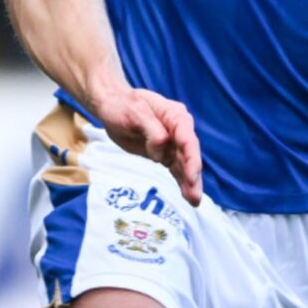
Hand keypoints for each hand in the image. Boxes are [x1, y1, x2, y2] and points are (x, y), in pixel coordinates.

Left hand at [94, 88, 202, 204]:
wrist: (112, 106)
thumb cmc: (122, 105)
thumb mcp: (134, 112)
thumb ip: (151, 130)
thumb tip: (162, 150)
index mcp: (174, 115)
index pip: (187, 138)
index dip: (192, 157)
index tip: (192, 175)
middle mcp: (178, 129)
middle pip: (189, 154)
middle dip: (193, 175)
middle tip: (195, 195)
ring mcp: (173, 142)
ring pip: (184, 164)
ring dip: (190, 183)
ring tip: (195, 201)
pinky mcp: (165, 153)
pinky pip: (176, 169)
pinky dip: (181, 182)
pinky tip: (188, 197)